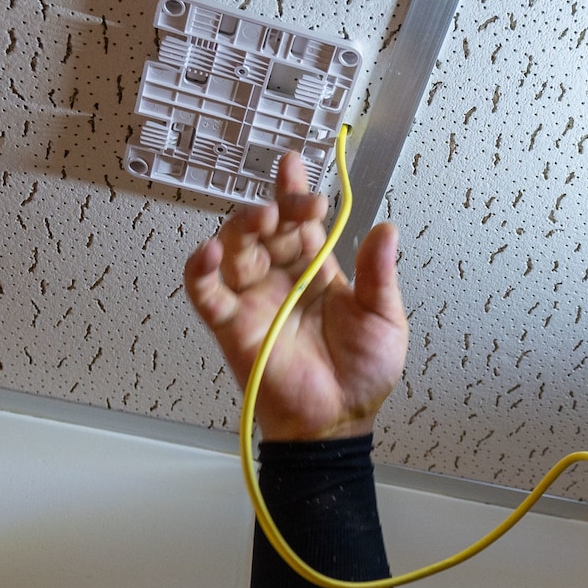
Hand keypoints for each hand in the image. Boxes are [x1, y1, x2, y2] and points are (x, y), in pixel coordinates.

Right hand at [183, 151, 407, 441]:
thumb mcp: (383, 318)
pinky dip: (201, 270)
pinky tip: (210, 252)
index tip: (296, 166)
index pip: (300, 222)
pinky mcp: (231, 325)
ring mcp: (253, 300)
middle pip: (266, 228)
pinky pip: (205, 293)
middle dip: (276, 207)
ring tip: (261, 216)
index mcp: (316, 271)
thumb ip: (379, 276)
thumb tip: (386, 229)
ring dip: (241, 227)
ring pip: (234, 249)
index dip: (296, 193)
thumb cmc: (362, 374)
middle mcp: (281, 279)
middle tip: (292, 202)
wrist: (339, 421)